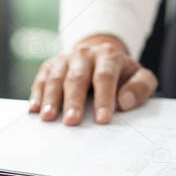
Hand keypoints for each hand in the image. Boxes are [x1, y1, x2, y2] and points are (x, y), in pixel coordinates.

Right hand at [29, 35, 156, 124]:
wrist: (98, 55)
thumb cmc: (120, 73)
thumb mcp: (139, 76)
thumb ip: (140, 87)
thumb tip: (125, 101)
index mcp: (108, 55)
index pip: (105, 77)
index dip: (103, 99)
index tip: (102, 120)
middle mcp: (84, 54)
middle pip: (77, 78)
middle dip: (74, 101)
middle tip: (72, 121)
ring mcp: (64, 59)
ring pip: (56, 78)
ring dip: (51, 99)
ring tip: (48, 117)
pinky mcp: (50, 66)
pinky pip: (41, 80)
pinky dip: (36, 94)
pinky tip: (34, 110)